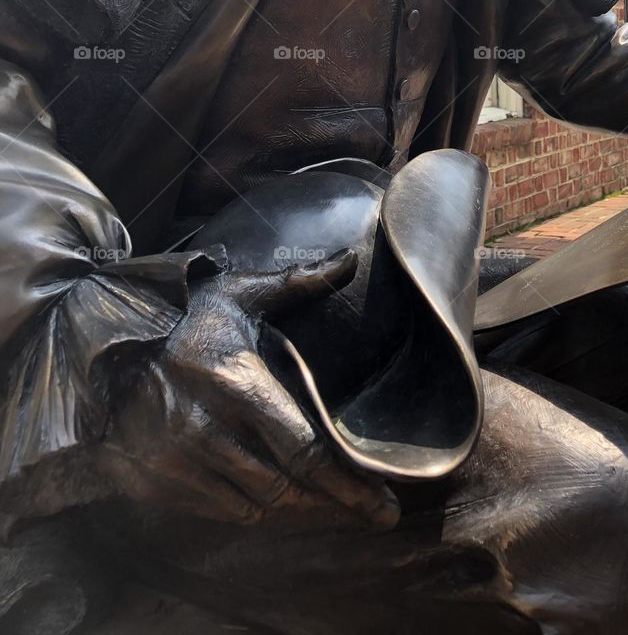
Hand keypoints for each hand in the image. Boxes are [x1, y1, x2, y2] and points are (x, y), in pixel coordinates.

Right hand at [98, 251, 398, 530]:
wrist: (97, 347)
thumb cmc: (182, 319)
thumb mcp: (237, 294)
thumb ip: (296, 283)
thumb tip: (348, 260)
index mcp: (234, 383)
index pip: (302, 450)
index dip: (348, 485)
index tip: (383, 506)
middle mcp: (205, 430)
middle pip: (285, 489)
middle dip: (335, 506)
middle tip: (372, 515)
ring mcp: (178, 463)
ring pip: (256, 507)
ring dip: (299, 513)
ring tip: (335, 508)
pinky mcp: (157, 484)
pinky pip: (221, 511)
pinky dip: (257, 512)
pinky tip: (283, 504)